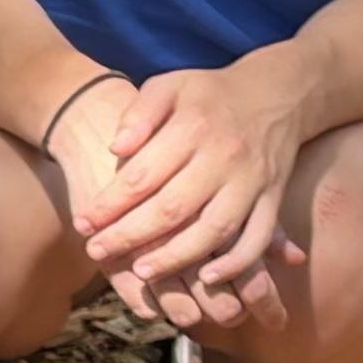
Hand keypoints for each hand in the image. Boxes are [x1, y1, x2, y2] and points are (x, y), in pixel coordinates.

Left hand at [70, 59, 309, 329]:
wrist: (279, 92)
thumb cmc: (210, 93)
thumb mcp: (170, 85)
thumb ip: (140, 113)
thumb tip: (115, 148)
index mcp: (193, 129)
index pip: (143, 175)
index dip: (109, 204)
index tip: (83, 224)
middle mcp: (224, 158)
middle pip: (173, 207)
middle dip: (131, 235)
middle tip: (97, 253)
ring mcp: (252, 181)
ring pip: (214, 229)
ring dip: (178, 256)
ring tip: (142, 273)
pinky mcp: (273, 197)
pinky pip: (259, 237)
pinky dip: (237, 262)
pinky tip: (208, 278)